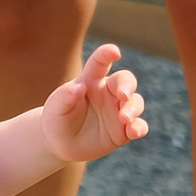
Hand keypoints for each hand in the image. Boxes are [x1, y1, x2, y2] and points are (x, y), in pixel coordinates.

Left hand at [40, 43, 147, 163]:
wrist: (61, 144)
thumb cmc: (58, 118)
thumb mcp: (56, 107)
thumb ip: (65, 96)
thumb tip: (78, 87)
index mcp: (91, 80)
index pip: (100, 63)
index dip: (107, 54)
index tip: (114, 51)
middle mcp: (108, 92)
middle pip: (126, 80)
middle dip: (127, 86)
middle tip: (123, 95)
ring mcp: (118, 110)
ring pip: (135, 102)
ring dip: (133, 108)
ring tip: (124, 118)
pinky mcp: (124, 130)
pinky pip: (139, 126)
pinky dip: (139, 128)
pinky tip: (134, 131)